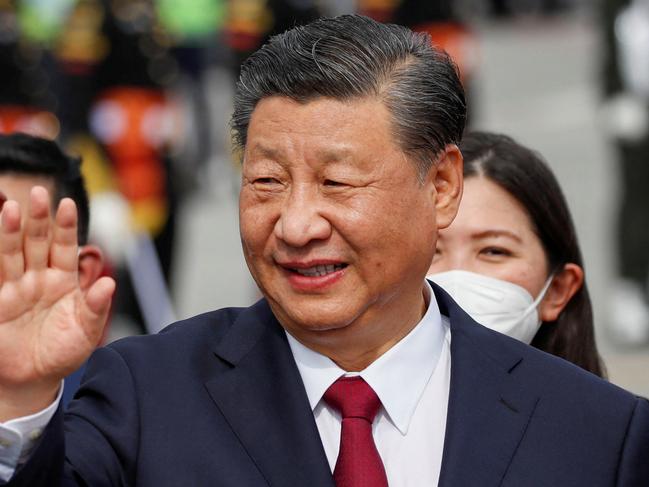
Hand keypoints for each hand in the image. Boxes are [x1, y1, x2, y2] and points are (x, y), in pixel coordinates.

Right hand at [0, 187, 114, 419]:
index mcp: (64, 281)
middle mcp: (38, 278)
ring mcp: (15, 289)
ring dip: (8, 232)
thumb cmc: (64, 352)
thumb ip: (96, 307)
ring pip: (10, 253)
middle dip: (38, 218)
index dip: (66, 226)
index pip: (66, 247)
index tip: (68, 204)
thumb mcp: (86, 332)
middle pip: (37, 242)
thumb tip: (110, 284)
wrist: (34, 380)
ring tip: (9, 208)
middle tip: (38, 193)